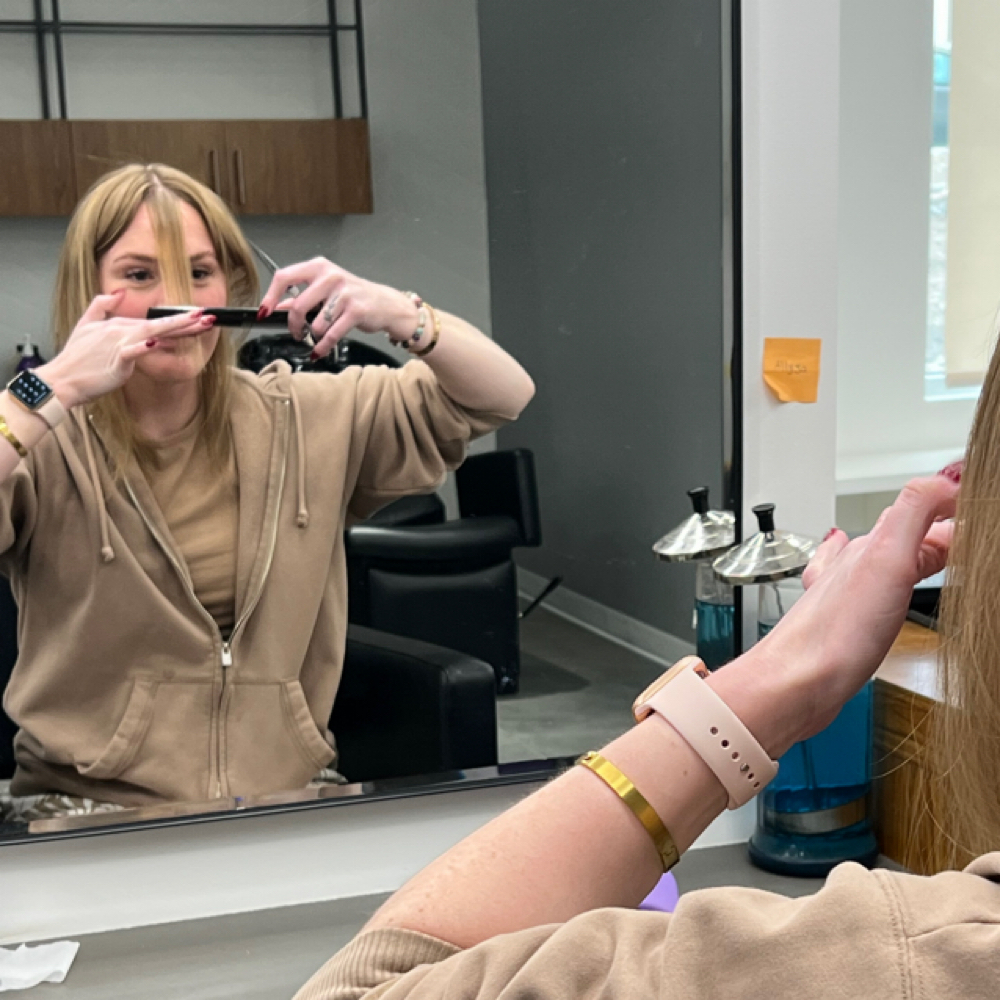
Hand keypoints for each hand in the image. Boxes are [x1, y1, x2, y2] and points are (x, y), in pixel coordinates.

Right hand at [39, 291, 213, 408]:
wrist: (62, 380)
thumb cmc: (76, 358)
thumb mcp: (85, 325)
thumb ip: (102, 305)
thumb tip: (119, 291)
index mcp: (119, 325)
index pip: (155, 322)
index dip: (179, 321)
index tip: (199, 317)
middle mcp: (121, 331)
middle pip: (159, 324)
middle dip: (186, 320)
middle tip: (208, 316)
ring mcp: (118, 345)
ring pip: (152, 333)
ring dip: (175, 328)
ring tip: (197, 324)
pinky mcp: (115, 362)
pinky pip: (131, 352)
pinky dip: (142, 348)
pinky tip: (155, 343)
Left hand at [257, 257, 418, 358]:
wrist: (386, 304)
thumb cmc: (355, 295)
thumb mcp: (326, 290)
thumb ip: (301, 296)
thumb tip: (277, 306)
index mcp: (319, 267)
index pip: (284, 277)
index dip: (270, 296)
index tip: (265, 312)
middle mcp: (331, 276)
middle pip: (298, 305)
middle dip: (294, 325)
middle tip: (296, 333)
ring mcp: (344, 293)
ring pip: (316, 323)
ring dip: (314, 335)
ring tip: (319, 335)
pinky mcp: (356, 310)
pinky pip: (331, 334)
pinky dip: (322, 346)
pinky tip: (320, 350)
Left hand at [748, 477, 956, 740]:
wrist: (796, 681)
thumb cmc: (835, 631)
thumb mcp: (887, 558)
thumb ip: (914, 513)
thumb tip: (944, 477)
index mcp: (872, 545)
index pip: (922, 511)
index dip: (952, 505)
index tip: (975, 504)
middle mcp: (855, 564)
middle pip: (905, 534)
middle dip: (938, 528)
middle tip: (967, 529)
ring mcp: (847, 593)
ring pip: (884, 557)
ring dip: (912, 546)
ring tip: (939, 543)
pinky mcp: (843, 623)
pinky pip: (862, 586)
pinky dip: (870, 570)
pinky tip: (857, 564)